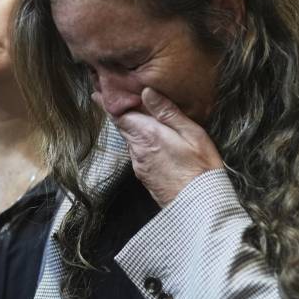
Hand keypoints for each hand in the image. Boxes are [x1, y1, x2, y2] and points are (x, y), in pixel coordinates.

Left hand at [109, 88, 223, 206]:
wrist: (199, 207)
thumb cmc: (201, 169)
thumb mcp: (192, 134)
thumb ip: (168, 112)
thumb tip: (147, 92)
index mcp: (148, 135)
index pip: (119, 114)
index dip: (108, 102)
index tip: (97, 92)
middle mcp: (137, 150)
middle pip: (122, 126)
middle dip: (117, 111)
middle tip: (111, 96)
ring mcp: (139, 165)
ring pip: (130, 139)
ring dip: (129, 126)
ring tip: (134, 113)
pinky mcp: (144, 176)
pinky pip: (137, 152)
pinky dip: (138, 140)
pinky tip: (149, 138)